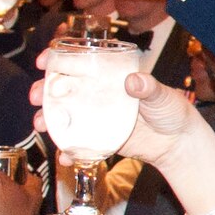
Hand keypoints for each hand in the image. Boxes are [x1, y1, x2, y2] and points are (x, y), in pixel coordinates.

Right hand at [30, 59, 204, 172]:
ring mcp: (98, 118)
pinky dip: (69, 151)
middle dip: (43, 91)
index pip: (80, 62)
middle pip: (63, 89)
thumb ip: (149, 88)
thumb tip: (133, 82)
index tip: (44, 61)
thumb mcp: (163, 95)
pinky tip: (64, 156)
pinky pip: (79, 144)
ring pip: (65, 116)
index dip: (57, 58)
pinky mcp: (101, 140)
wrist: (179, 142)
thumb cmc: (172, 110)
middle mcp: (99, 95)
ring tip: (41, 125)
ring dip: (48, 120)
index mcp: (111, 76)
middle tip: (36, 97)